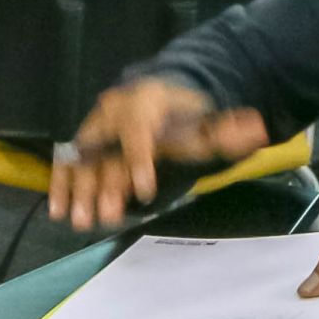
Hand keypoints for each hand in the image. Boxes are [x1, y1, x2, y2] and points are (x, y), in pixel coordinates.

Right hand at [48, 76, 266, 232]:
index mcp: (146, 101)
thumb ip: (230, 130)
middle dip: (106, 185)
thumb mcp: (209, 120)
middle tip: (108, 217)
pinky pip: (68, 162)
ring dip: (80, 192)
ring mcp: (95, 126)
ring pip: (85, 160)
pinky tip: (58, 211)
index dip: (139, 161)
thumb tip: (260, 130)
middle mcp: (115, 110)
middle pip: (107, 150)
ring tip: (80, 222)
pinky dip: (61, 185)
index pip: (139, 132)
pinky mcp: (84, 142)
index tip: (144, 191)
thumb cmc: (184, 114)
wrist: (159, 96)